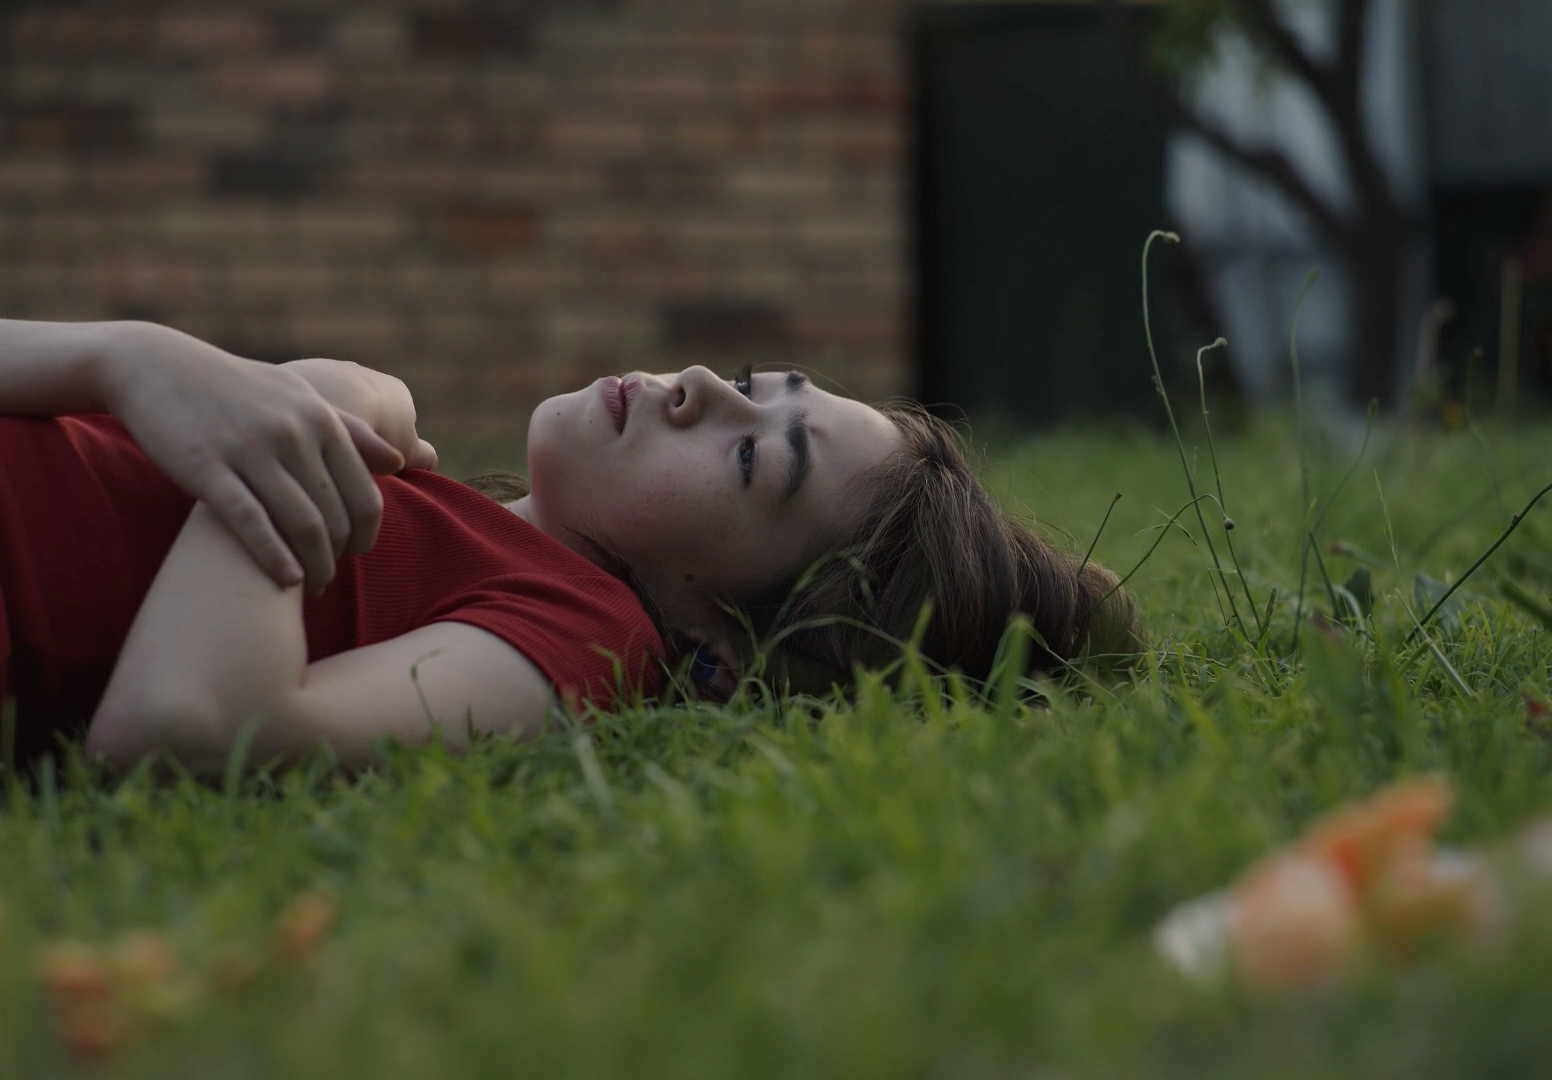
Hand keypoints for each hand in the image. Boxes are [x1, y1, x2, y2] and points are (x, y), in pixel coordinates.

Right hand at [101, 323, 407, 595]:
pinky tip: (286, 580)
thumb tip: (399, 462)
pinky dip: (275, 557)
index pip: (365, 494)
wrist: (156, 368)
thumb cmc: (236, 389)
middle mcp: (292, 434)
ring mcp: (250, 450)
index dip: (366, 533)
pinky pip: (252, 522)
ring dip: (314, 566)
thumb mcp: (299, 397)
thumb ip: (351, 431)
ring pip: (301, 524)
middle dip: (339, 556)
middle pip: (336, 515)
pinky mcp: (208, 468)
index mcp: (321, 419)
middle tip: (330, 577)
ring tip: (312, 588)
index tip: (356, 553)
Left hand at [281, 357, 437, 472]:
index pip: (400, 421)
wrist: (322, 405)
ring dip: (326, 427)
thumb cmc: (373, 437)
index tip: (380, 470)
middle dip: (357, 434)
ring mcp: (325, 372)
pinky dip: (299, 421)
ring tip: (316, 457)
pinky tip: (294, 442)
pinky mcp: (291, 376)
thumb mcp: (407, 454)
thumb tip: (429, 460)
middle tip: (345, 465)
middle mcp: (362, 374)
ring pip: (331, 406)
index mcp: (396, 390)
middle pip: (364, 411)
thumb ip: (421, 457)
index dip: (393, 448)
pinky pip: (300, 404)